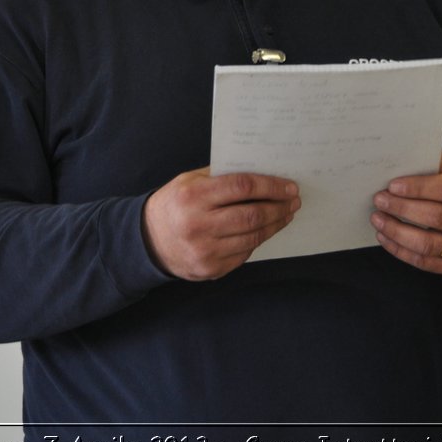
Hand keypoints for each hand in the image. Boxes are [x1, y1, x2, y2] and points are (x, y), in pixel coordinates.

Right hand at [143, 168, 299, 280]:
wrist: (148, 241)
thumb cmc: (174, 204)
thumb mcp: (190, 181)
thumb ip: (222, 176)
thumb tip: (263, 172)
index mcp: (193, 196)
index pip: (242, 187)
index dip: (271, 186)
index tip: (290, 186)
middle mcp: (198, 225)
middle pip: (252, 215)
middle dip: (279, 207)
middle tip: (294, 201)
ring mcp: (205, 251)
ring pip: (252, 237)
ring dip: (275, 225)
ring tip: (285, 214)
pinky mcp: (210, 269)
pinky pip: (244, 253)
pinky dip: (258, 240)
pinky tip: (265, 230)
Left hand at [370, 150, 441, 273]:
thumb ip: (437, 164)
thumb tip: (402, 164)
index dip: (417, 188)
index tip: (392, 186)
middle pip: (436, 217)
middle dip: (402, 208)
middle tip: (379, 200)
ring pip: (428, 244)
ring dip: (397, 232)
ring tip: (377, 219)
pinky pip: (425, 262)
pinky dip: (400, 250)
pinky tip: (385, 237)